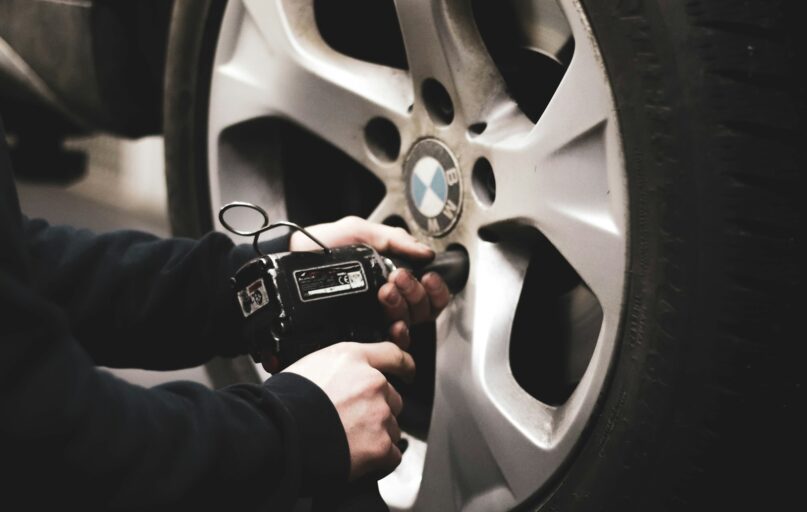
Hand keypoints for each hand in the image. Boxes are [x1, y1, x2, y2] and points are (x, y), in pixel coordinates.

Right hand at [283, 341, 414, 479]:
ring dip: (377, 435)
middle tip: (353, 422)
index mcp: (353, 358)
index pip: (393, 354)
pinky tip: (359, 459)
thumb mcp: (309, 366)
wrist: (278, 434)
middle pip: (392, 397)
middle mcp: (372, 382)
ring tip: (348, 441)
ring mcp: (379, 414)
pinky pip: (392, 454)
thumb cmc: (283, 402)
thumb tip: (339, 379)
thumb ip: (336, 369)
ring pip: (392, 427)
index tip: (407, 372)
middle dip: (378, 410)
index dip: (404, 366)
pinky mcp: (380, 445)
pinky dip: (380, 459)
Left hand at [291, 216, 451, 347]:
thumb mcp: (360, 232)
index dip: (435, 287)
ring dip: (404, 307)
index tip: (427, 276)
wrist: (292, 258)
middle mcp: (388, 301)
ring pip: (409, 324)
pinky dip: (398, 334)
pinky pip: (391, 343)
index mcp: (392, 277)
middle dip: (415, 292)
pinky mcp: (360, 333)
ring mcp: (375, 318)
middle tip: (397, 276)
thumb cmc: (323, 244)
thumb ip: (394, 239)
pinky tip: (393, 324)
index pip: (428, 292)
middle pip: (422, 309)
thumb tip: (426, 252)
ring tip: (386, 291)